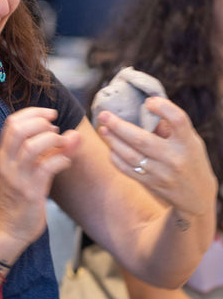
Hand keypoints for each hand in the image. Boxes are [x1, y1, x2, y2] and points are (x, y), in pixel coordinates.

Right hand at [0, 107, 79, 248]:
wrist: (11, 229)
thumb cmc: (21, 197)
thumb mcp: (28, 169)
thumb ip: (48, 151)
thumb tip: (73, 133)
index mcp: (3, 154)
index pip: (12, 122)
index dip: (33, 112)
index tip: (51, 115)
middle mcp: (6, 163)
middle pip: (18, 129)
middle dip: (41, 122)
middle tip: (55, 130)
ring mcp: (17, 177)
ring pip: (32, 147)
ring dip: (52, 140)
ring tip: (62, 144)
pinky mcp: (30, 192)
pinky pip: (47, 168)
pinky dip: (61, 160)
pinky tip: (65, 162)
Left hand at [96, 96, 216, 223]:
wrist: (196, 197)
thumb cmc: (190, 159)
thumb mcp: (190, 141)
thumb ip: (170, 126)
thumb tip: (143, 109)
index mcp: (187, 143)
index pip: (178, 120)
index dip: (163, 107)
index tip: (148, 102)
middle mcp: (174, 158)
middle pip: (142, 140)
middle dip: (119, 126)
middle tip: (104, 115)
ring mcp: (161, 173)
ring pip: (130, 155)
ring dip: (112, 141)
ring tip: (103, 129)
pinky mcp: (150, 184)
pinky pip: (127, 169)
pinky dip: (115, 157)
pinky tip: (110, 147)